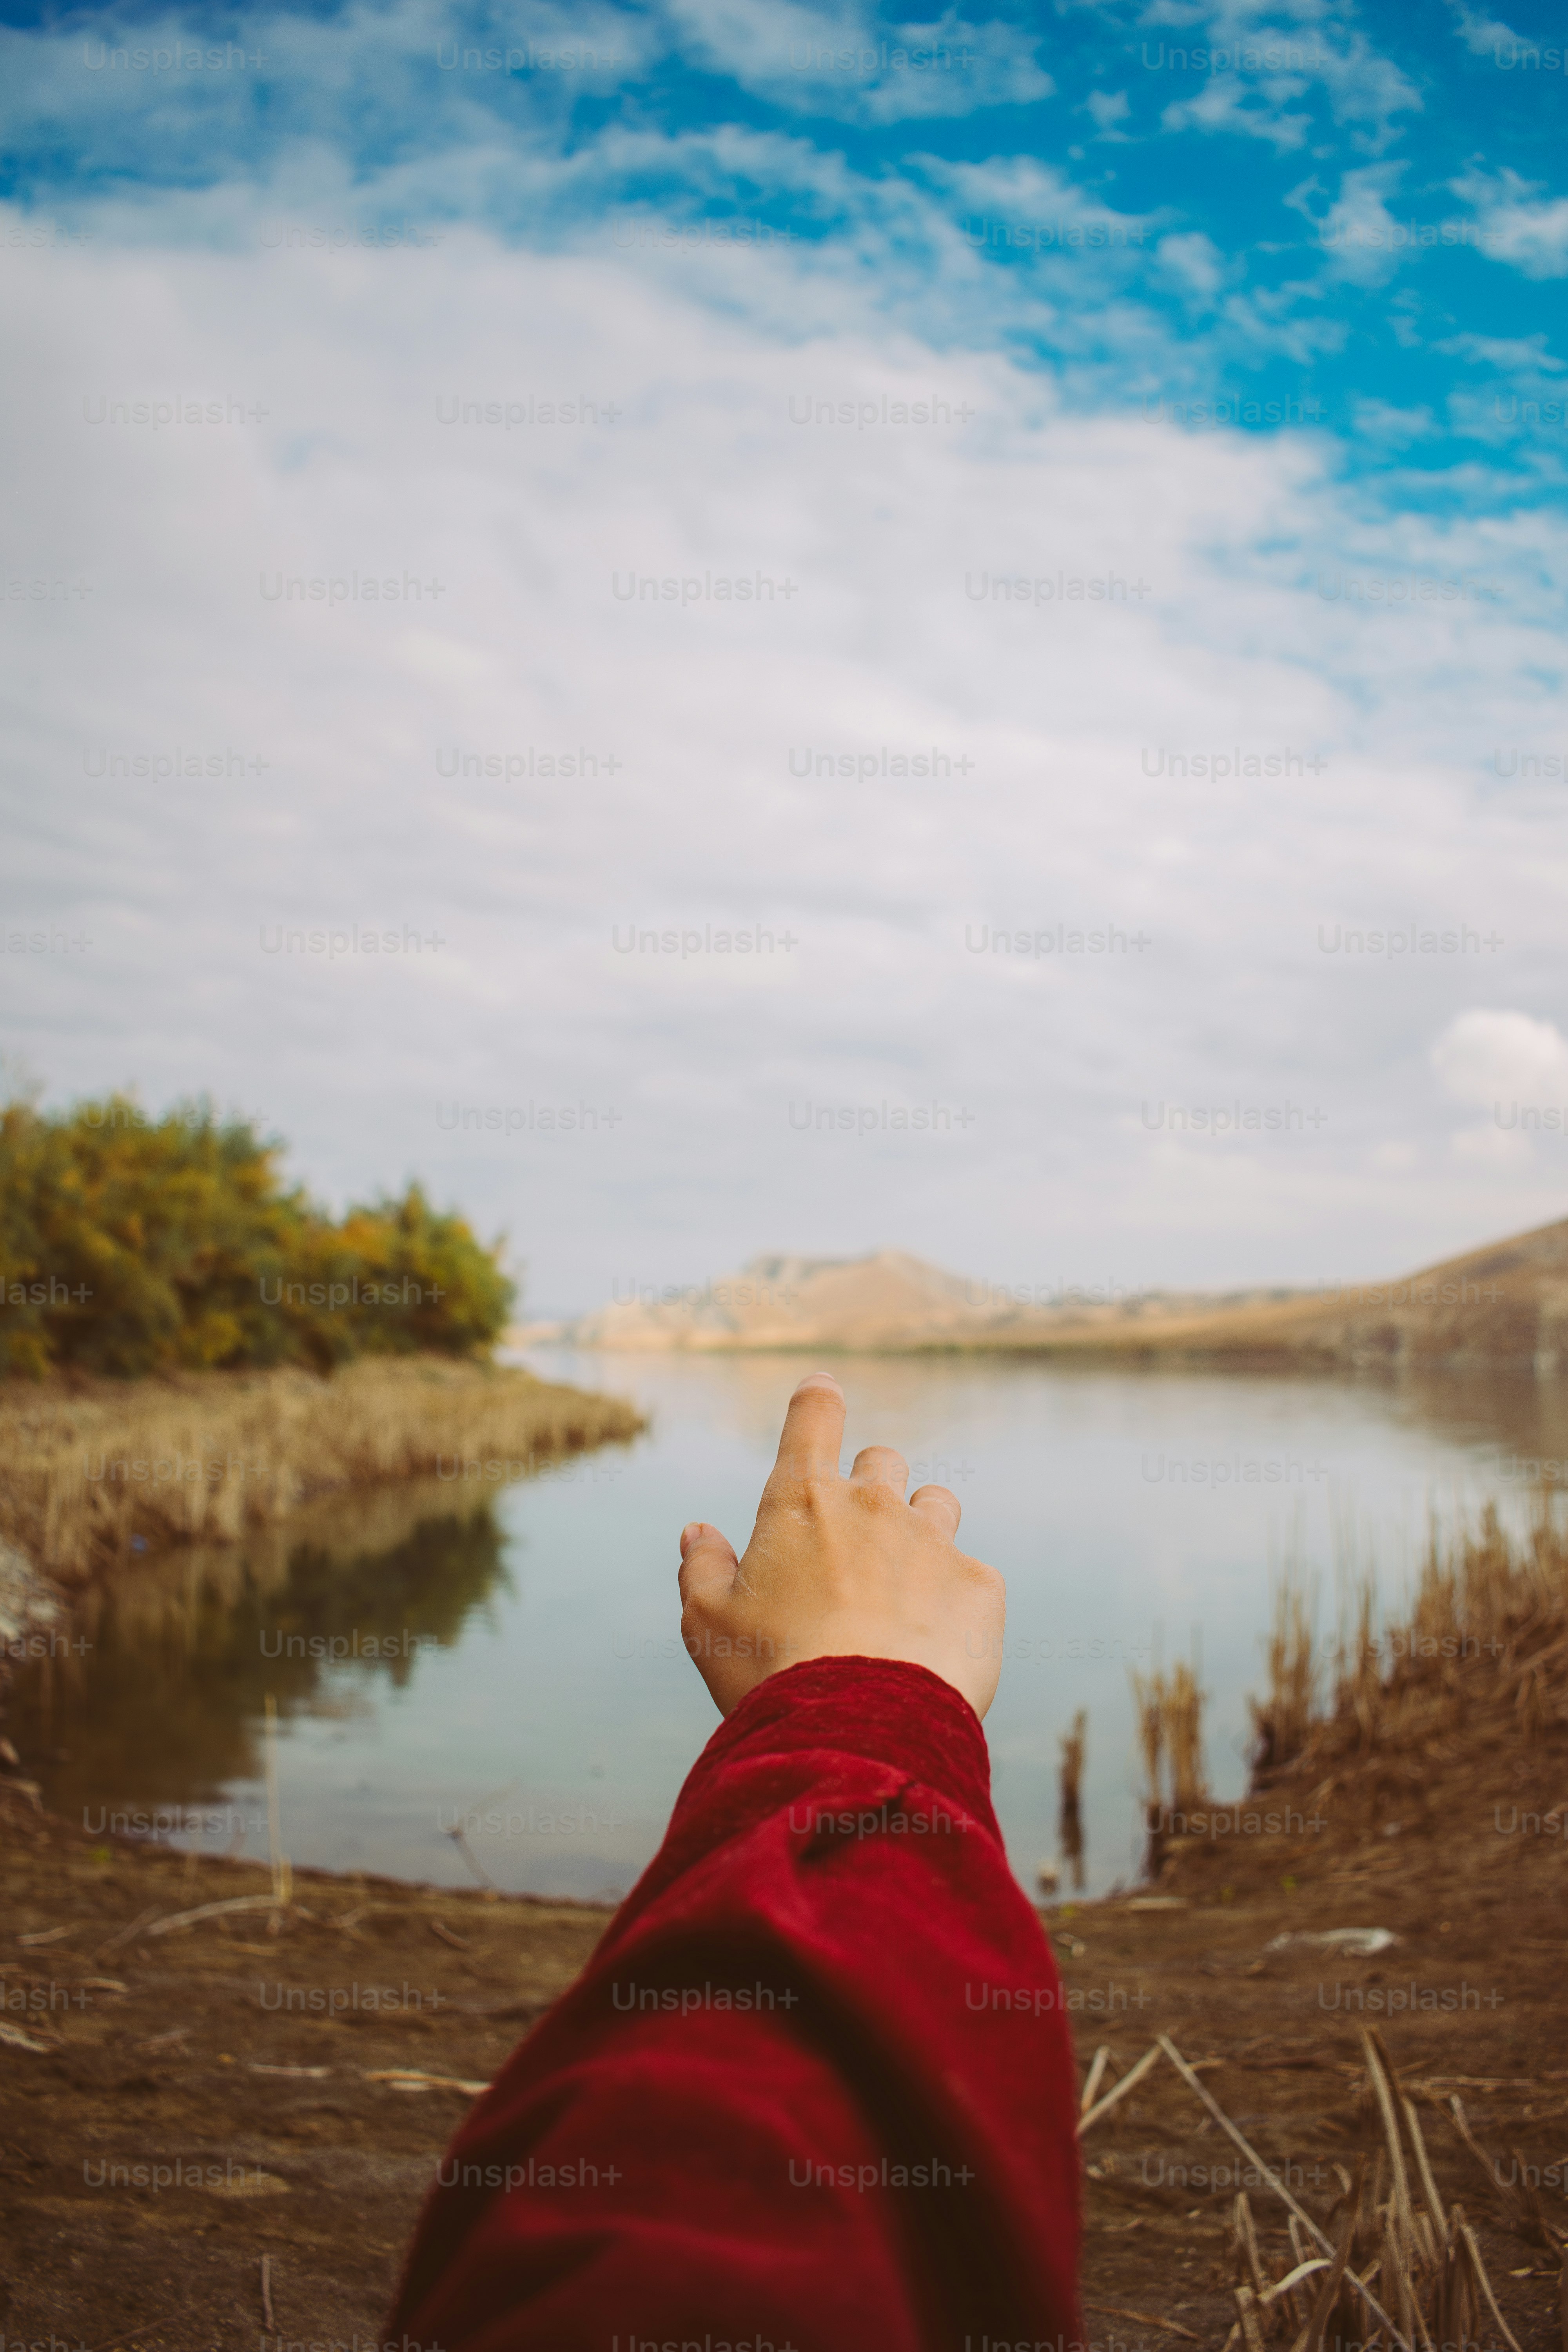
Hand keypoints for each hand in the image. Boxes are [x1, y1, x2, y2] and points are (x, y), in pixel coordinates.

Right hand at [677, 1372, 1005, 1719]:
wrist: (859, 1729)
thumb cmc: (771, 1673)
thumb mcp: (708, 1623)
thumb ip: (700, 1566)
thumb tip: (698, 1531)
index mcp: (801, 1502)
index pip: (813, 1418)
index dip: (818, 1400)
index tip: (823, 1391)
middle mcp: (873, 1505)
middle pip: (882, 1461)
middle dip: (870, 1487)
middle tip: (854, 1544)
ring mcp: (932, 1540)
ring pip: (936, 1504)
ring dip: (920, 1530)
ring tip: (901, 1590)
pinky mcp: (980, 1584)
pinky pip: (971, 1573)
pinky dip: (953, 1598)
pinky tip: (932, 1644)